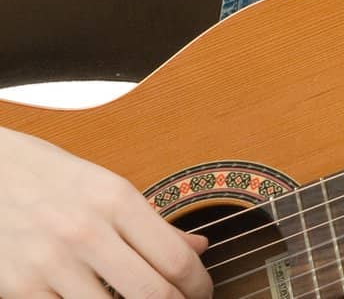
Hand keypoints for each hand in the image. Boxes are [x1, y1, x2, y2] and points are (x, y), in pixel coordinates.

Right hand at [0, 125, 212, 297]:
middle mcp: (85, 231)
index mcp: (116, 199)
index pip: (176, 259)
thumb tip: (199, 248)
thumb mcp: (106, 186)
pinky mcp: (20, 287)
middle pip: (152, 294)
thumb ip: (151, 222)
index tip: (202, 293)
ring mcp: (50, 262)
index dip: (198, 286)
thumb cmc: (50, 178)